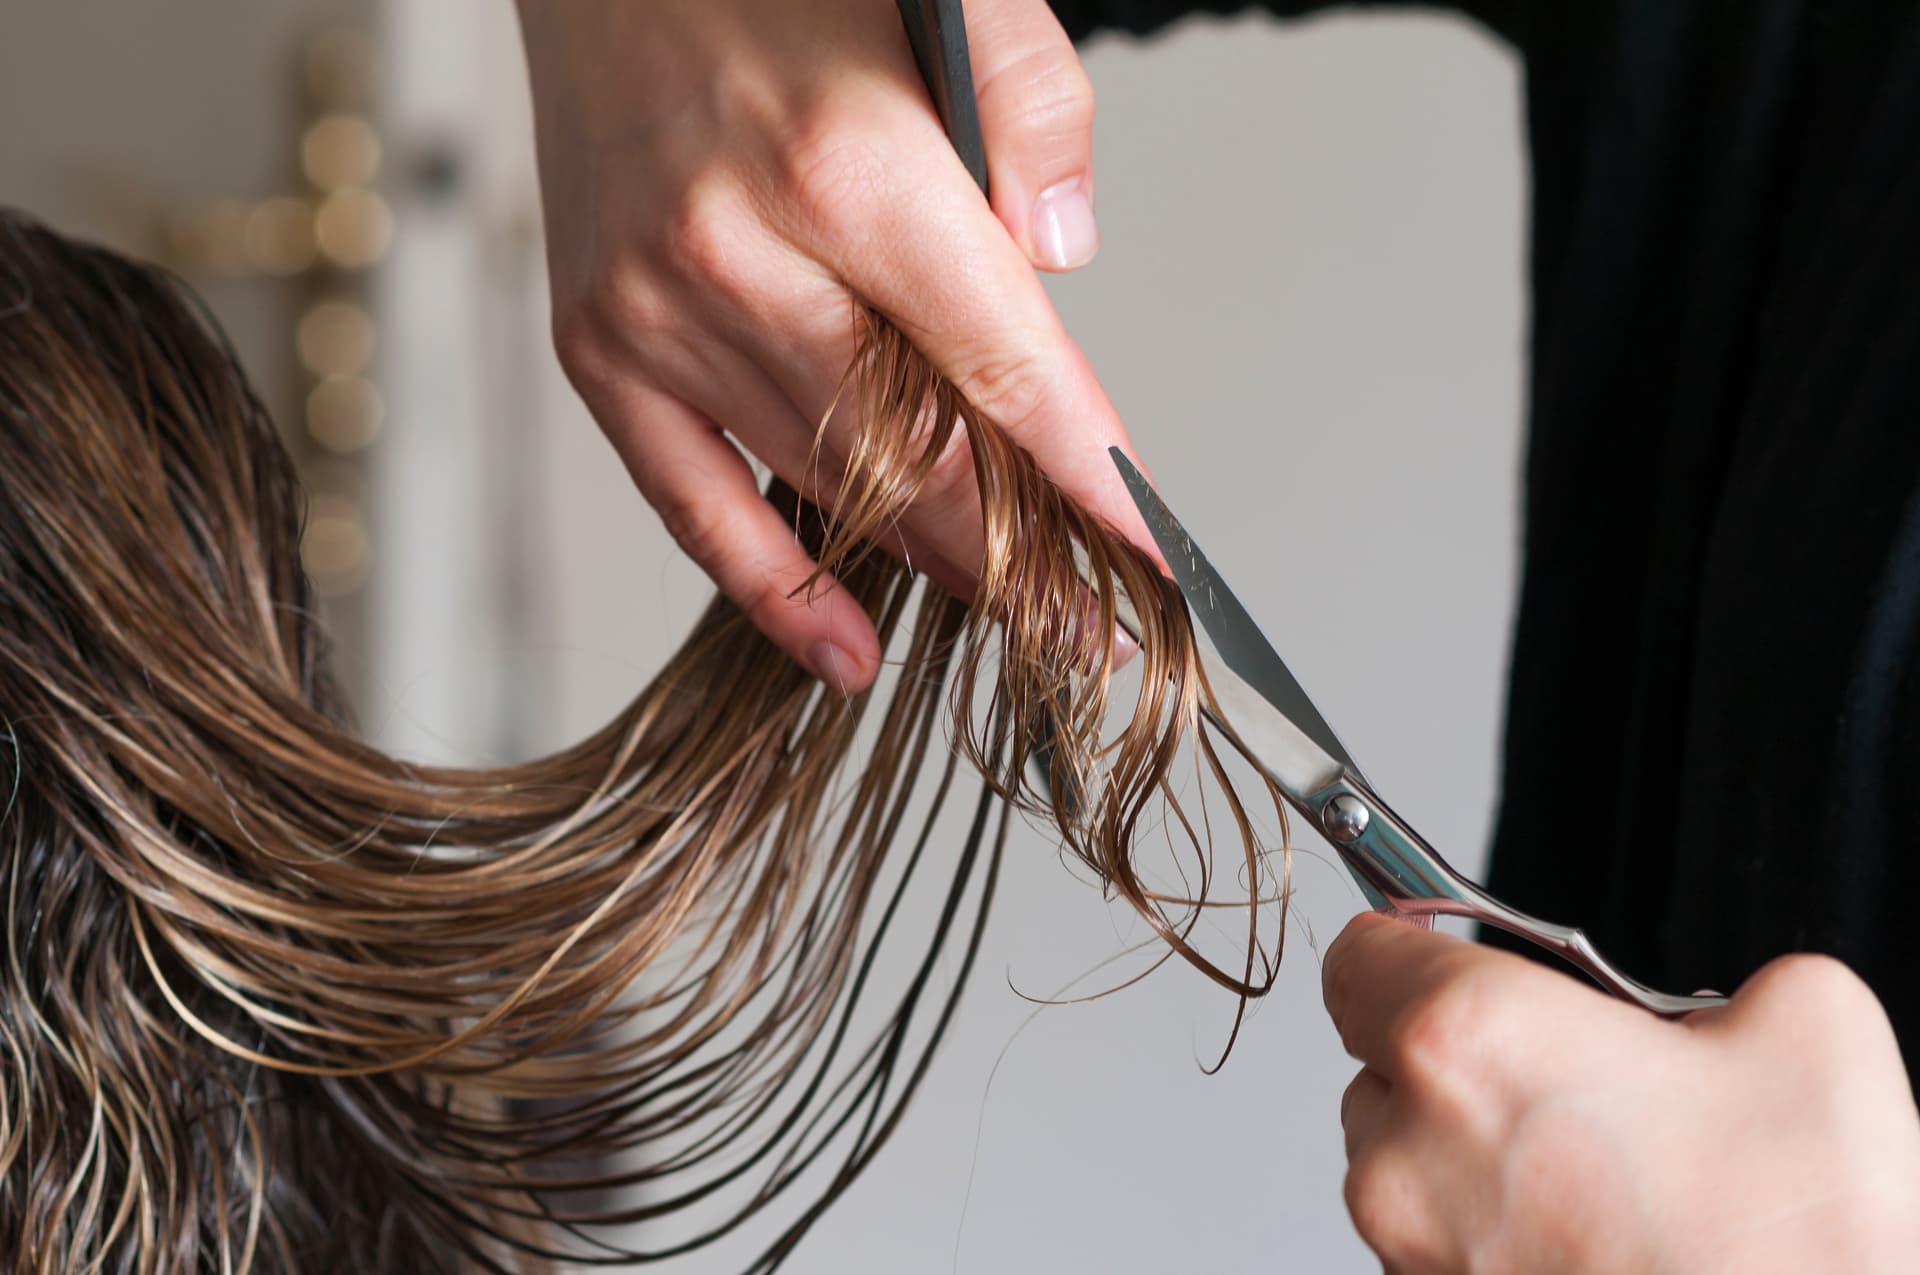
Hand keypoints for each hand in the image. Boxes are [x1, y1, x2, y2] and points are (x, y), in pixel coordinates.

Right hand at [515, 0, 1133, 689]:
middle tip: (1092, 623)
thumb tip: (1062, 263)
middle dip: (1020, 552)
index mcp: (845, 168)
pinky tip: (847, 650)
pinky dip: (776, 590)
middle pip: (915, 455)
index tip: (1150, 557)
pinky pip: (694, 506)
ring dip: (931, 564)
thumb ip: (1036, 116)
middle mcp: (737, 256)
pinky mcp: (600, 349)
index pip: (1000, 366)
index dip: (1087, 477)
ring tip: (1013, 616)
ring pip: (828, 486)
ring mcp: (656, 315)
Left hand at [1321, 912, 1919, 1273]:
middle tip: (1588, 1088)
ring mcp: (1413, 1255)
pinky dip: (1500, 1235)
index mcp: (1466, 1042)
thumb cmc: (1796, 1247)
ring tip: (1609, 1183)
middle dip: (1473, 1064)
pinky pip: (1441, 1245)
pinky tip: (1600, 1245)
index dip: (1416, 950)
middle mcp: (1407, 1153)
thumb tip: (1712, 1010)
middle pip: (1386, 1066)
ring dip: (1483, 1158)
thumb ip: (1722, 982)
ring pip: (1408, 1164)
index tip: (1459, 960)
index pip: (1360, 958)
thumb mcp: (1809, 1030)